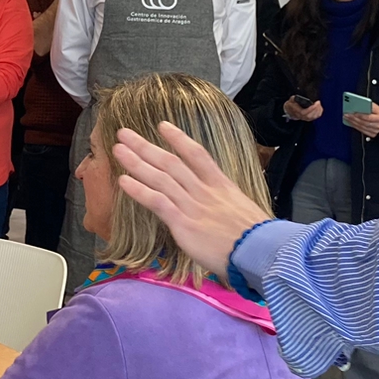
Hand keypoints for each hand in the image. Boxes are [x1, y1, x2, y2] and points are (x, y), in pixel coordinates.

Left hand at [111, 122, 270, 276]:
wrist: (261, 252)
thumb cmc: (257, 240)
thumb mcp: (245, 213)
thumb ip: (227, 209)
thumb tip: (220, 212)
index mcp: (222, 186)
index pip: (197, 154)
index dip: (179, 139)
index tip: (162, 126)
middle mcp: (205, 191)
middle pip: (171, 162)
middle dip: (146, 146)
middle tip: (124, 133)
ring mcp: (193, 206)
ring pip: (161, 178)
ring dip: (137, 162)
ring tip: (118, 150)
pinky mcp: (184, 224)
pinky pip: (158, 202)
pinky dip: (140, 191)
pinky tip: (124, 181)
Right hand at [282, 96, 322, 121]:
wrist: (289, 110)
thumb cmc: (291, 104)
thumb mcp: (291, 99)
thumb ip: (295, 98)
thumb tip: (299, 97)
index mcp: (296, 111)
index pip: (304, 112)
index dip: (310, 109)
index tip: (315, 103)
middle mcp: (301, 116)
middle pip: (309, 116)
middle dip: (315, 109)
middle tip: (318, 102)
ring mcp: (305, 118)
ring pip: (313, 117)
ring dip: (318, 111)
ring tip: (319, 104)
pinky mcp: (308, 118)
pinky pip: (315, 117)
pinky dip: (319, 113)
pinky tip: (320, 108)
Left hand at [344, 103, 378, 138]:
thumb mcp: (377, 107)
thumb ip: (369, 106)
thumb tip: (358, 105)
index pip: (368, 117)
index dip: (360, 115)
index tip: (352, 112)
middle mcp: (378, 125)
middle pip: (364, 122)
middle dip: (353, 118)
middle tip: (346, 114)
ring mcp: (376, 130)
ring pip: (362, 127)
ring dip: (353, 123)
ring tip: (347, 118)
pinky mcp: (373, 134)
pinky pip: (362, 131)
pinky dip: (356, 127)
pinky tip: (351, 123)